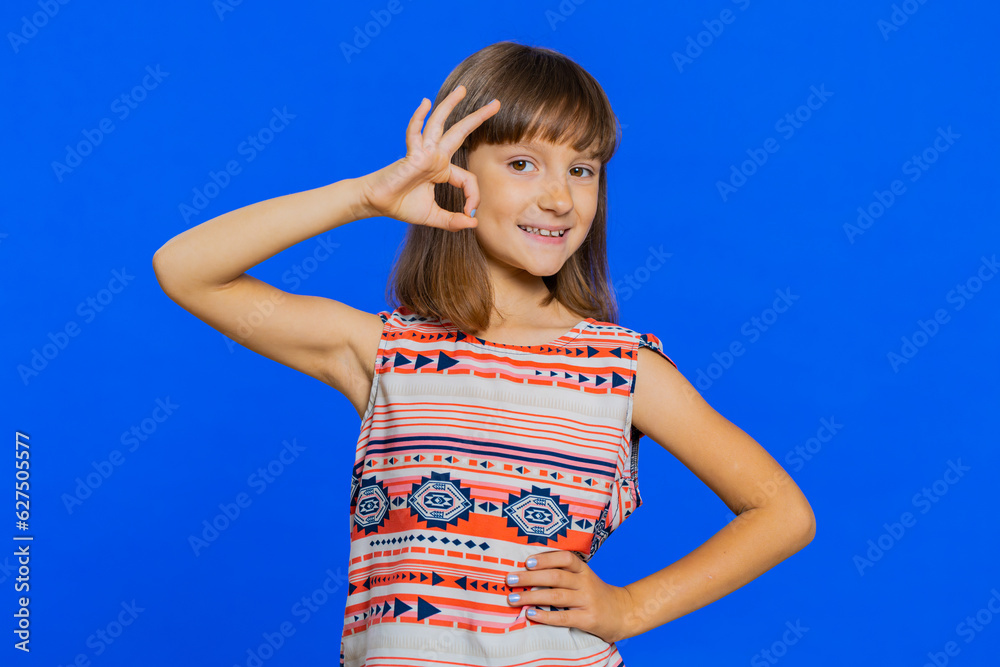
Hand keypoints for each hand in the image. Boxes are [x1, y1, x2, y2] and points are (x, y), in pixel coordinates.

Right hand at [358, 84, 499, 230]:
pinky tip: (425, 103)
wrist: (377, 203)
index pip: (469, 178)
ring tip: (463, 90)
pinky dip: (419, 118)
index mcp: (442, 170)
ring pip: (440, 124)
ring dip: (450, 105)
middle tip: (496, 103)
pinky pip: (415, 133)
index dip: (473, 196)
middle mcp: (435, 157)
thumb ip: (453, 221)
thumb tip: (473, 223)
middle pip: (461, 132)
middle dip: (478, 118)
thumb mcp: (434, 217)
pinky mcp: (412, 155)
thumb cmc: (402, 206)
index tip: (469, 213)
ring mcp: (424, 153)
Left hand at [505, 550, 634, 643]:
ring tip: (513, 599)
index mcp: (583, 569)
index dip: (546, 558)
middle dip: (530, 578)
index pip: (565, 558)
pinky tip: (530, 615)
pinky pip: (563, 617)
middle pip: (556, 576)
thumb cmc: (595, 593)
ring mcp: (588, 600)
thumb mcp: (584, 577)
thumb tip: (527, 570)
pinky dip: (545, 616)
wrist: (624, 613)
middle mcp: (586, 582)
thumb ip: (563, 573)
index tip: (527, 562)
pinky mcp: (588, 619)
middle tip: (510, 580)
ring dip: (532, 596)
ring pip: (557, 596)